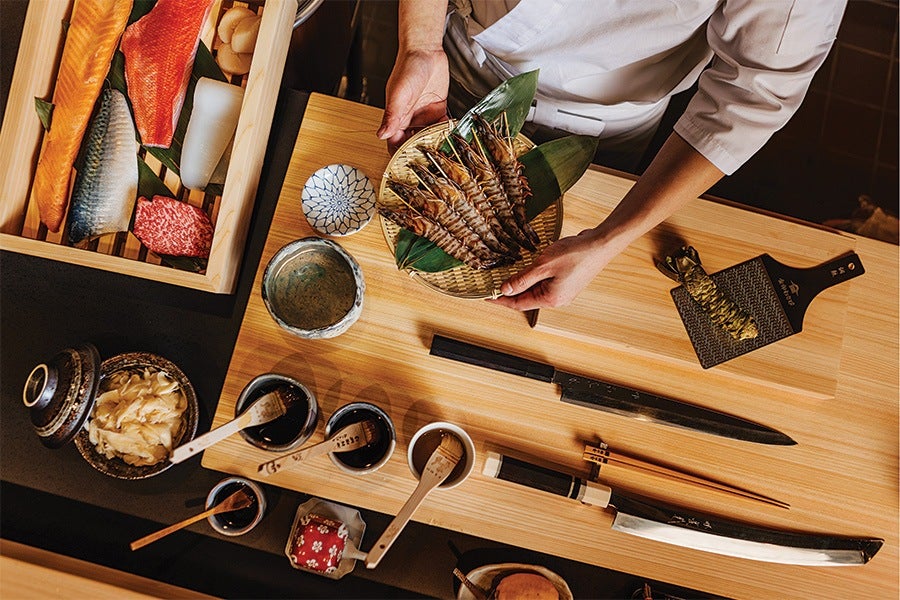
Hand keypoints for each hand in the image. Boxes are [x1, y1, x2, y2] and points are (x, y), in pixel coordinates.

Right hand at [377, 49, 449, 153]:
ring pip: (428, 137)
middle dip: (420, 152)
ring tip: (443, 152)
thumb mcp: (399, 93)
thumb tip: (382, 134)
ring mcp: (424, 115)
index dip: (400, 154)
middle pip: (412, 143)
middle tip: (430, 160)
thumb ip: (392, 115)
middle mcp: (410, 118)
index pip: (395, 142)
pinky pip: (442, 126)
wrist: (426, 50)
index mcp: (397, 117)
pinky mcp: (438, 109)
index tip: (408, 164)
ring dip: (435, 144)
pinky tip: (451, 136)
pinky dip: (446, 132)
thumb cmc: (408, 67)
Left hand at [489, 229, 614, 310]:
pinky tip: (530, 270)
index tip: (486, 296)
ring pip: (536, 291)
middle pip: (527, 298)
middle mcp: (557, 299)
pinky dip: (535, 278)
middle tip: (494, 283)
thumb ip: (522, 279)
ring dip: (523, 283)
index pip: (518, 304)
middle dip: (510, 291)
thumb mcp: (542, 265)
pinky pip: (546, 284)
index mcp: (550, 299)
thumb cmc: (576, 254)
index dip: (500, 300)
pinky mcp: (568, 283)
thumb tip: (506, 289)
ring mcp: (564, 292)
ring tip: (509, 275)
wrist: (601, 244)